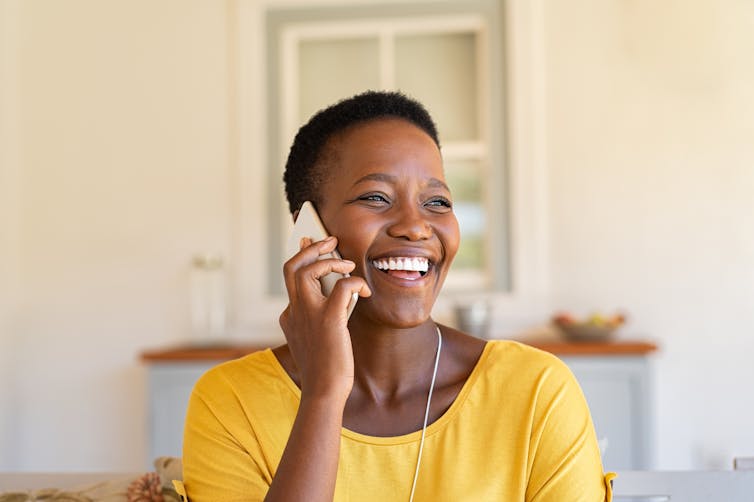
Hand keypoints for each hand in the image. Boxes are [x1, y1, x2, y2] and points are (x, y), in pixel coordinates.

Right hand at [279, 236, 370, 402]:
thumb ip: (320, 315)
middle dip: (310, 248)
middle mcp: (294, 311)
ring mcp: (308, 314)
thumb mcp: (316, 338)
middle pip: (292, 266)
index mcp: (289, 316)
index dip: (301, 258)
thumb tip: (339, 292)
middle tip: (329, 240)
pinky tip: (364, 292)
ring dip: (329, 260)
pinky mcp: (329, 319)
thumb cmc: (325, 368)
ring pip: (307, 269)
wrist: (324, 392)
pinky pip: (342, 286)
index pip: (290, 278)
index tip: (308, 243)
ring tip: (347, 264)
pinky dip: (355, 282)